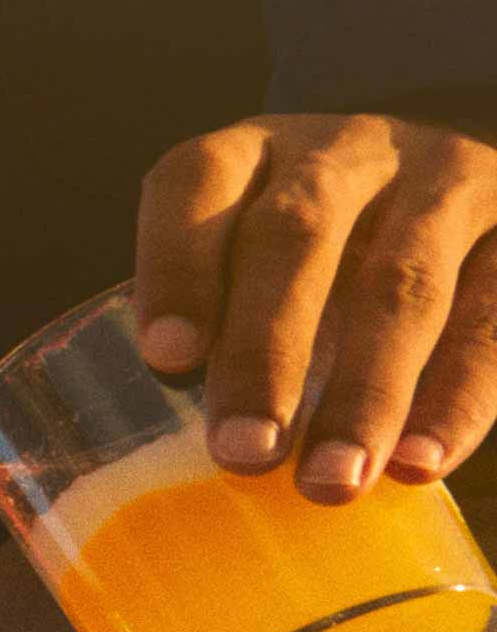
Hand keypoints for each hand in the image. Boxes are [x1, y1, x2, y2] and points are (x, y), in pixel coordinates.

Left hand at [134, 114, 496, 498]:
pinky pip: (492, 322)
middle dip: (266, 351)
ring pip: (401, 284)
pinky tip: (417, 464)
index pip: (200, 180)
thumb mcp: (248, 247)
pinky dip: (456, 400)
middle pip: (296, 236)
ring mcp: (441, 185)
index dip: (178, 266)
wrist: (449, 185)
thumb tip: (167, 446)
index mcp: (252, 151)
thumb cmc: (313, 246)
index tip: (168, 357)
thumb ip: (211, 314)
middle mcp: (344, 152)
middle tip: (244, 451)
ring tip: (331, 480)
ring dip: (363, 394)